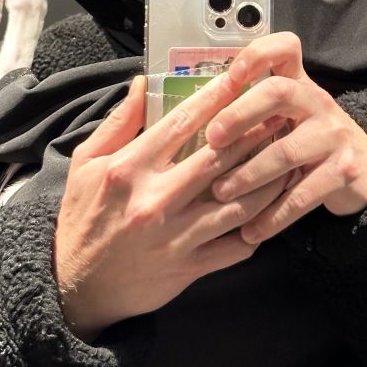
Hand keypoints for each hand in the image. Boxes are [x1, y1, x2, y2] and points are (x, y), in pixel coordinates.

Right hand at [52, 74, 287, 342]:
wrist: (76, 288)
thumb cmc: (83, 218)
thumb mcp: (86, 163)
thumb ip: (118, 121)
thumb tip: (144, 82)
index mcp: (130, 169)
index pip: (182, 123)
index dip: (216, 98)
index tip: (241, 79)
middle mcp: (155, 200)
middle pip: (219, 159)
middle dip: (254, 133)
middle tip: (280, 113)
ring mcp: (176, 237)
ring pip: (238, 203)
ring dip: (268, 180)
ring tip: (289, 158)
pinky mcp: (189, 267)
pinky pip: (236, 246)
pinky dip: (260, 226)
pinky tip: (275, 206)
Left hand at [206, 32, 366, 243]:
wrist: (361, 167)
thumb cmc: (304, 137)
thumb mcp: (285, 114)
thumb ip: (250, 105)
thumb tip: (190, 111)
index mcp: (298, 83)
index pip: (285, 48)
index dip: (257, 55)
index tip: (229, 76)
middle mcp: (318, 102)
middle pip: (279, 92)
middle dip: (240, 114)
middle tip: (211, 139)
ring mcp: (334, 136)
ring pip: (286, 151)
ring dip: (248, 174)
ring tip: (220, 192)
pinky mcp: (344, 171)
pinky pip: (302, 194)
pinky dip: (273, 216)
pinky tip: (250, 231)